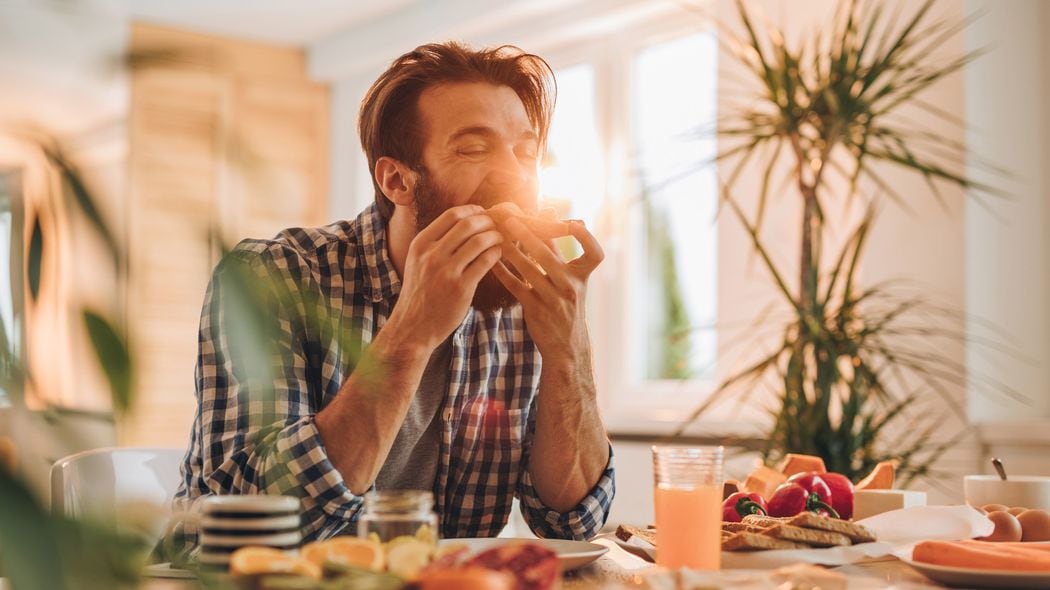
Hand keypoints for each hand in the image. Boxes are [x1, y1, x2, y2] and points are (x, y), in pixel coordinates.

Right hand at [390, 205, 503, 351]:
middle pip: (467, 224)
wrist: (413, 327)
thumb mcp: (418, 261)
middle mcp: (431, 255)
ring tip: (501, 239)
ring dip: (495, 236)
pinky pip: (485, 262)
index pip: (451, 215)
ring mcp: (446, 271)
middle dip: (487, 221)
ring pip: (479, 241)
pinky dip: (496, 253)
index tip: (483, 214)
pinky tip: (498, 254)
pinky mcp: (461, 288)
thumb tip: (464, 221)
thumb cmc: (421, 292)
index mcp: (421, 244)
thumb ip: (436, 242)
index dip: (472, 211)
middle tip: (497, 225)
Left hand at [490, 217, 603, 359]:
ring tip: (497, 237)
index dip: (586, 236)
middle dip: (529, 235)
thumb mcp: (571, 278)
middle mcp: (571, 286)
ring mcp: (553, 299)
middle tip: (511, 220)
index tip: (570, 221)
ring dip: (511, 251)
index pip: (594, 252)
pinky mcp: (536, 310)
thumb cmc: (566, 303)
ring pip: (529, 269)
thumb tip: (549, 207)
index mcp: (582, 276)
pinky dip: (503, 273)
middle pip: (549, 255)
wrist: (566, 346)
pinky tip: (492, 261)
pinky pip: (516, 287)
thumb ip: (559, 246)